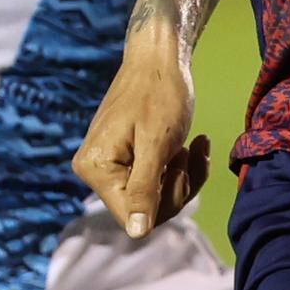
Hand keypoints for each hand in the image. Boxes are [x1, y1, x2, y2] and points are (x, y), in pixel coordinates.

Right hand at [71, 32, 209, 240]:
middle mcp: (95, 171)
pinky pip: (156, 181)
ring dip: (184, 174)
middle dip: (179, 185)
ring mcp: (110, 166)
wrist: (160, 56)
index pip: (133, 216)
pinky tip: (193, 144)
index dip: (166, 200)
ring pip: (157, 198)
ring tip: (193, 144)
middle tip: (191, 151)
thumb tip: (136, 234)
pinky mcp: (125, 160)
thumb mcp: (157, 143)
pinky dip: (180, 167)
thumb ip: (144, 190)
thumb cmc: (160, 92)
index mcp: (96, 168)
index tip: (183, 164)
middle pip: (146, 210)